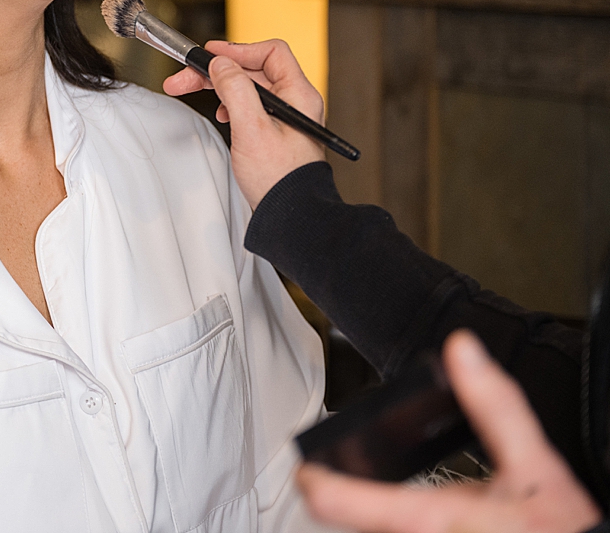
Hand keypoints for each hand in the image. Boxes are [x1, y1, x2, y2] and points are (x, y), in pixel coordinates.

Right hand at [163, 39, 323, 205]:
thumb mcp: (251, 129)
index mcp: (298, 95)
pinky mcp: (274, 132)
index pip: (270, 53)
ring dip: (219, 86)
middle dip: (217, 71)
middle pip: (253, 69)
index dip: (238, 49)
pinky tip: (220, 113)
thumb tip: (222, 64)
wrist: (290, 216)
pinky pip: (250, 105)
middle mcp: (294, 102)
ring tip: (192, 92)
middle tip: (184, 77)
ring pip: (248, 87)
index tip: (210, 53)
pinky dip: (229, 103)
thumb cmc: (280, 180)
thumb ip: (235, 90)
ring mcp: (284, 117)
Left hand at [297, 330, 601, 532]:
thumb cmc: (561, 528)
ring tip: (357, 491)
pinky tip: (395, 511)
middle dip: (342, 496)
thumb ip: (497, 406)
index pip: (339, 503)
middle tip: (329, 473)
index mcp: (431, 519)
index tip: (304, 465)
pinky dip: (389, 524)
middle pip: (352, 523)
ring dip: (369, 514)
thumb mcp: (536, 462)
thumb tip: (463, 352)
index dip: (314, 481)